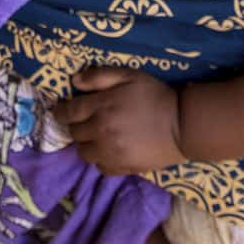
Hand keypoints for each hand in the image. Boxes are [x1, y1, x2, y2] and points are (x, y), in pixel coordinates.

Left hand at [49, 67, 184, 175]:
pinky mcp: (122, 168)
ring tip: (96, 137)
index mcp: (101, 108)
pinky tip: (108, 150)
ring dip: (86, 144)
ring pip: (83, 153)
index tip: (61, 110)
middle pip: (74, 133)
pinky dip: (100, 159)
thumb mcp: (129, 76)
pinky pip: (100, 167)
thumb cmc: (155, 96)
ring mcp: (111, 153)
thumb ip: (100, 76)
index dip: (60, 111)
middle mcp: (101, 132)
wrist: (182, 125)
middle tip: (84, 121)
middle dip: (75, 125)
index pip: (68, 112)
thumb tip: (74, 81)